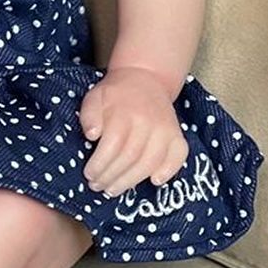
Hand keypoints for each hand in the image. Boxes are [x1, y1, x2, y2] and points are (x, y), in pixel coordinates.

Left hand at [78, 66, 188, 196]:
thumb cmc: (116, 94)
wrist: (145, 78)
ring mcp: (165, 129)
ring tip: (114, 189)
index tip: (89, 174)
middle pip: (130, 157)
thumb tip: (91, 135)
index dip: (99, 165)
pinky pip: (178, 156)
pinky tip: (155, 181)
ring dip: (131, 180)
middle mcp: (147, 122)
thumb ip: (89, 115)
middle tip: (98, 186)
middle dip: (111, 177)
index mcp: (124, 113)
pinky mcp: (177, 135)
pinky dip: (169, 170)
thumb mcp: (95, 97)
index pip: (112, 146)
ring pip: (150, 162)